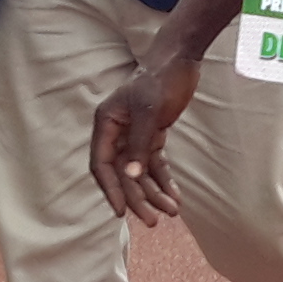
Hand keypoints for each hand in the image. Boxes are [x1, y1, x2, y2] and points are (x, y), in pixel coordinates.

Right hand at [90, 55, 201, 225]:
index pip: (101, 164)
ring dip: (154, 193)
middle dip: (138, 197)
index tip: (121, 211)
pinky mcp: (152, 136)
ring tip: (172, 211)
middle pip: (122, 173)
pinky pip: (155, 164)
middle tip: (153, 220)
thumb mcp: (150, 111)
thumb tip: (131, 176)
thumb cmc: (160, 80)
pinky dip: (164, 180)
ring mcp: (134, 135)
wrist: (181, 61)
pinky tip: (175, 196)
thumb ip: (139, 144)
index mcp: (106, 122)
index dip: (110, 189)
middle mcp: (116, 132)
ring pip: (139, 172)